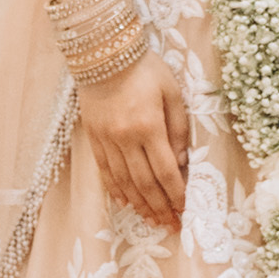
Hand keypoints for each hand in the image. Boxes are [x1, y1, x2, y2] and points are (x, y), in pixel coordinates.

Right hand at [81, 54, 190, 229]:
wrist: (103, 53)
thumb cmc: (145, 69)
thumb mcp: (172, 92)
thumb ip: (179, 129)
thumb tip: (181, 162)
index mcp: (149, 126)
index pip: (165, 171)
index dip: (176, 194)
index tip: (185, 209)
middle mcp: (126, 138)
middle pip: (144, 182)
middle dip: (159, 206)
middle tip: (170, 224)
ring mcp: (107, 139)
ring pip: (123, 181)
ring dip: (139, 203)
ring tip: (150, 219)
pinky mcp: (93, 137)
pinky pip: (105, 170)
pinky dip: (115, 189)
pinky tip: (125, 201)